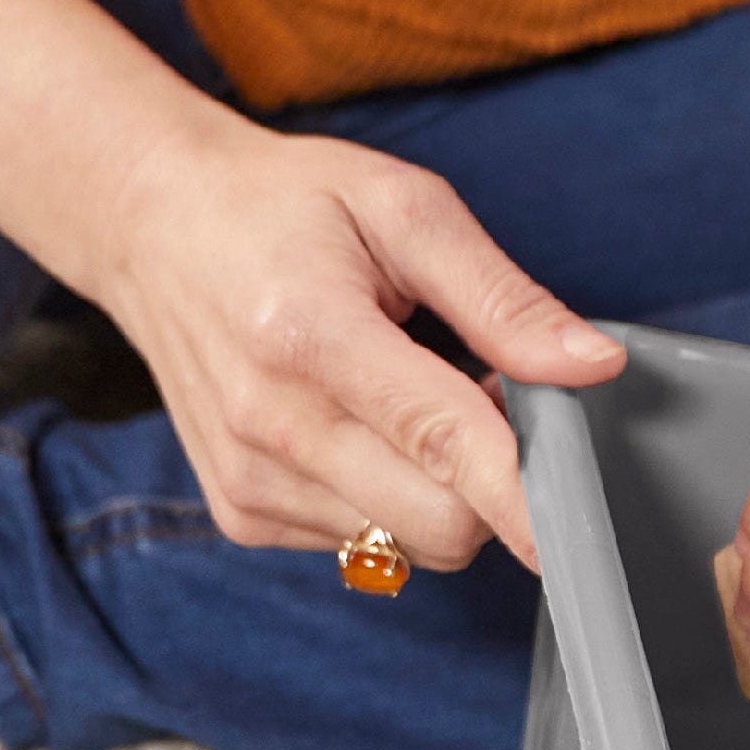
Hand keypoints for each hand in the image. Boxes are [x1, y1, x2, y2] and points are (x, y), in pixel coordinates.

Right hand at [86, 118, 620, 568]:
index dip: (527, 493)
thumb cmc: (285, 205)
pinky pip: (365, 543)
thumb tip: (593, 366)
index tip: (582, 526)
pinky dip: (397, 497)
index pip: (445, 444)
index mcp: (311, 336)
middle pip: (440, 522)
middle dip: (500, 475)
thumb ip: (504, 300)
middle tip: (489, 388)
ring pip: (409, 544)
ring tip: (419, 393)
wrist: (156, 226)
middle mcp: (268, 424)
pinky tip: (372, 424)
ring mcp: (247, 480)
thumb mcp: (408, 210)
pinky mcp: (240, 513)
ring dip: (448, 486)